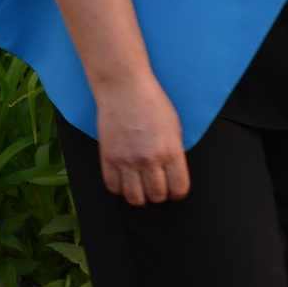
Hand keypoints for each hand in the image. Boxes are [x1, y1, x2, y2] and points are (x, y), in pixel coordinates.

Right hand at [94, 72, 189, 204]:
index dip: (178, 193)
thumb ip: (174, 153)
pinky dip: (120, 189)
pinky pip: (113, 186)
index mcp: (170, 151)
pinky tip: (125, 181)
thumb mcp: (175, 128)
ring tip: (141, 187)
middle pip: (156, 196)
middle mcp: (149, 159)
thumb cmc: (152, 103)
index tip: (175, 190)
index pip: (178, 188)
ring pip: (134, 198)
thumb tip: (173, 174)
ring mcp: (126, 160)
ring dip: (140, 196)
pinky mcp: (108, 158)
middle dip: (160, 195)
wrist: (124, 89)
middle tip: (158, 187)